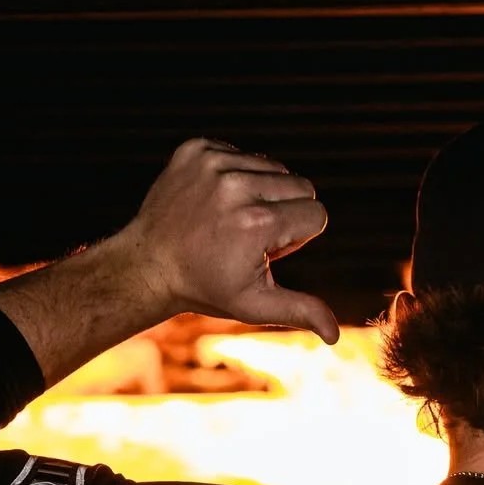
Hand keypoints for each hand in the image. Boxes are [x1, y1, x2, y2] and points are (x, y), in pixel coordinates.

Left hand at [120, 138, 338, 342]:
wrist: (149, 264)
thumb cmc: (207, 287)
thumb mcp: (255, 305)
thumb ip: (301, 310)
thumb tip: (335, 335)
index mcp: (258, 223)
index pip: (316, 214)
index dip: (298, 238)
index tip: (266, 251)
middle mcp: (237, 186)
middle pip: (301, 186)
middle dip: (286, 212)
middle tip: (251, 236)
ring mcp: (213, 163)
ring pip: (274, 167)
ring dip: (263, 192)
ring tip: (233, 219)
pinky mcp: (196, 149)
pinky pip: (242, 153)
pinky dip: (237, 175)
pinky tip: (216, 201)